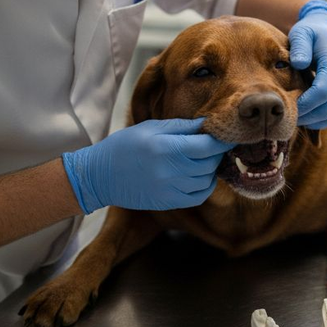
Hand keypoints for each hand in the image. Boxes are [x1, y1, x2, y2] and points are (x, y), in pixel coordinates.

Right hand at [61, 118, 235, 213]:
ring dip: (211, 169)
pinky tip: (199, 176)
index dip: (222, 140)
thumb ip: (181, 126)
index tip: (228, 134)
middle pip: (211, 163)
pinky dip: (205, 186)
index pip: (208, 145)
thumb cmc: (125, 146)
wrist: (99, 176)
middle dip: (217, 153)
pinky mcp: (168, 202)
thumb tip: (208, 124)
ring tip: (204, 159)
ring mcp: (170, 190)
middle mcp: (170, 171)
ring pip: (208, 180)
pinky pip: (199, 196)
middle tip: (214, 145)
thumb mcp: (151, 127)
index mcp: (166, 148)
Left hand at [288, 0, 326, 128]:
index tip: (287, 105)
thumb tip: (298, 63)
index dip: (304, 103)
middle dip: (307, 115)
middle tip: (287, 116)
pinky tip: (307, 117)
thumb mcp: (302, 32)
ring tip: (296, 118)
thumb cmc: (312, 32)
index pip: (322, 91)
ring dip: (315, 121)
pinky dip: (324, 120)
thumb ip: (300, 46)